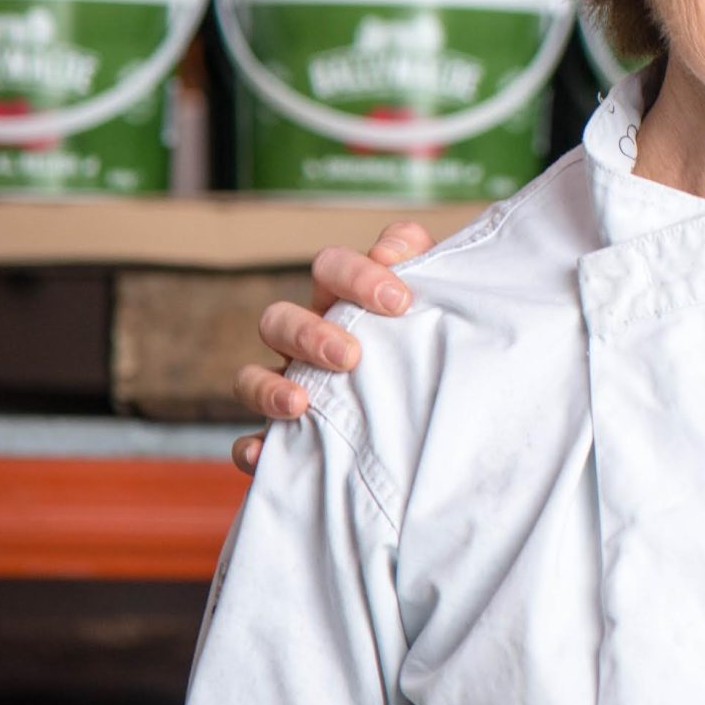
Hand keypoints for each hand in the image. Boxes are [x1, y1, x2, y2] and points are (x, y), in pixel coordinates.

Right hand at [229, 222, 432, 473]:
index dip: (356, 276)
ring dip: (268, 388)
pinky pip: (251, 442)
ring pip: (250, 377)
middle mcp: (308, 339)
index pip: (330, 268)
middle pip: (278, 320)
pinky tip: (266, 453)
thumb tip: (389, 250)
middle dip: (309, 335)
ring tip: (300, 403)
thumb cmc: (440, 340)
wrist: (454, 410)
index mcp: (342, 300)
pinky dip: (252, 448)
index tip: (399, 301)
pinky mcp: (287, 437)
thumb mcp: (441, 299)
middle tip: (351, 356)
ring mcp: (291, 386)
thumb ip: (423, 260)